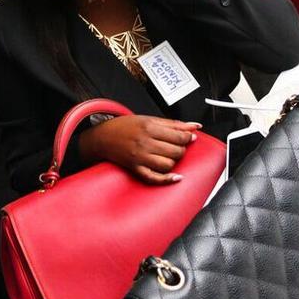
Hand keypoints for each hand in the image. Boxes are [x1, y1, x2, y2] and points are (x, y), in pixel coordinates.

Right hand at [78, 115, 201, 183]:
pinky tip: (175, 177)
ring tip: (169, 156)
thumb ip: (173, 124)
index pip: (179, 136)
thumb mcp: (148, 119)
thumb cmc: (125, 127)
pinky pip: (154, 178)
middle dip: (181, 149)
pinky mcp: (135, 168)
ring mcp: (139, 157)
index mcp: (149, 127)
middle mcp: (144, 142)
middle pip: (176, 151)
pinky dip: (167, 180)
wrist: (102, 137)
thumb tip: (195, 126)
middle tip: (178, 146)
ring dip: (173, 161)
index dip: (188, 137)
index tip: (189, 137)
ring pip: (168, 164)